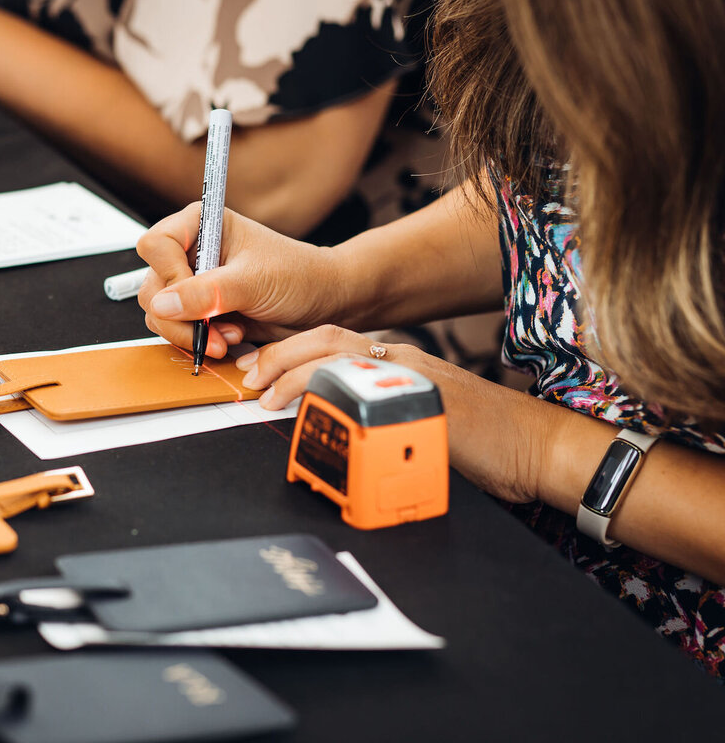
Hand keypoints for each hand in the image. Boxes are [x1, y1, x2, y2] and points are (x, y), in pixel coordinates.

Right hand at [136, 204, 340, 358]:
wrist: (320, 303)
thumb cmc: (297, 276)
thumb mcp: (253, 281)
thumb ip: (207, 292)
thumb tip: (162, 303)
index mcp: (200, 225)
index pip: (156, 246)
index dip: (168, 274)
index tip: (195, 295)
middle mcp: (191, 252)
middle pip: (152, 286)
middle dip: (180, 316)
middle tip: (211, 330)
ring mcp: (192, 283)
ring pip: (160, 313)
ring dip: (191, 333)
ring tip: (228, 336)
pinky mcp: (198, 311)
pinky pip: (177, 330)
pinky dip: (198, 341)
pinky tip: (228, 339)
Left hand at [236, 326, 544, 503]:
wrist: (537, 447)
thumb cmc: (483, 437)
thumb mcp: (417, 417)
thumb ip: (378, 411)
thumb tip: (334, 424)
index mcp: (397, 361)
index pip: (332, 342)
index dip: (289, 351)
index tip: (258, 367)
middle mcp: (402, 360)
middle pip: (328, 338)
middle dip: (280, 353)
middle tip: (249, 375)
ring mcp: (413, 377)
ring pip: (340, 355)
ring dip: (295, 371)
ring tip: (266, 394)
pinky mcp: (424, 400)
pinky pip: (367, 390)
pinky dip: (331, 396)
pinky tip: (311, 411)